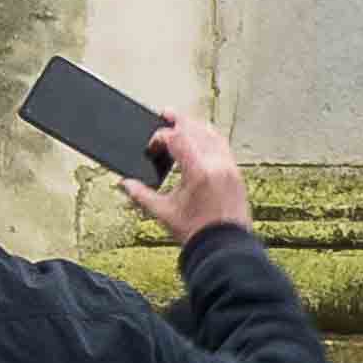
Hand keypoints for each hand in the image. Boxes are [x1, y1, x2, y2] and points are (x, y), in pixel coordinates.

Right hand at [126, 113, 252, 243]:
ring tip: (183, 124)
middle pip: (197, 130)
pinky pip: (224, 148)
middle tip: (165, 114)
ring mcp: (230, 169)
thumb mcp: (164, 213)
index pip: (177, 138)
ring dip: (197, 127)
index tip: (152, 148)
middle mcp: (218, 165)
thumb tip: (125, 184)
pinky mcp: (237, 176)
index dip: (160, 138)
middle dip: (180, 121)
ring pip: (214, 136)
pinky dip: (211, 139)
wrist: (225, 248)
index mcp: (199, 171)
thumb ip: (142, 195)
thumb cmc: (198, 233)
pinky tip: (202, 142)